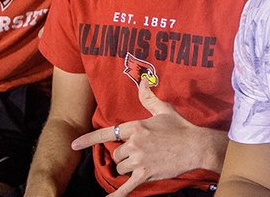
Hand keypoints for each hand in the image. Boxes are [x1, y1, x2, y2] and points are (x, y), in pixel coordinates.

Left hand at [72, 80, 215, 196]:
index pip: (108, 133)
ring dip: (128, 168)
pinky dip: (117, 195)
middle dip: (124, 156)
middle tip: (142, 152)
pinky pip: (126, 187)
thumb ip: (149, 98)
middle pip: (116, 155)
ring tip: (144, 162)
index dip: (88, 139)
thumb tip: (143, 83)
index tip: (74, 144)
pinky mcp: (146, 174)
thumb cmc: (180, 127)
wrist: (196, 146)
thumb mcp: (164, 110)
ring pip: (121, 169)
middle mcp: (135, 143)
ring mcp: (140, 160)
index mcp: (136, 127)